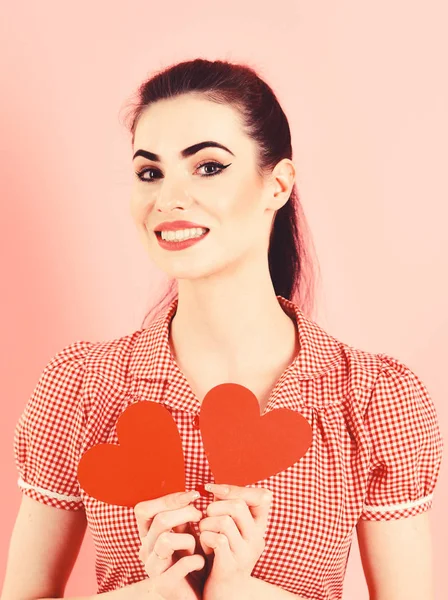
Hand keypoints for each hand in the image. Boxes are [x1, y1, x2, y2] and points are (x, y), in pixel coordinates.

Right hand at [134, 490, 206, 599]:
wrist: (196, 593)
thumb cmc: (192, 558)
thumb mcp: (185, 532)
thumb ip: (183, 515)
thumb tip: (192, 493)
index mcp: (147, 535)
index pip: (144, 509)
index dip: (168, 499)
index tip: (193, 496)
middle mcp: (145, 550)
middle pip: (159, 520)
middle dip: (184, 513)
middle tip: (200, 516)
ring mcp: (152, 568)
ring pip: (165, 540)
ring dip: (188, 538)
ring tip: (198, 545)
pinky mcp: (164, 585)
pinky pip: (180, 565)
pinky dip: (196, 560)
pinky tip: (201, 562)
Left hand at [197, 483, 272, 599]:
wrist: (224, 594)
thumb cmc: (221, 554)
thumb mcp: (229, 528)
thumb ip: (226, 507)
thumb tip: (213, 487)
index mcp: (259, 527)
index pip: (263, 496)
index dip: (236, 488)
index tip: (213, 490)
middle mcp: (257, 539)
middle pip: (238, 505)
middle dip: (215, 506)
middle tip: (206, 518)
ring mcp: (246, 554)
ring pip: (225, 521)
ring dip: (206, 523)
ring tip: (204, 534)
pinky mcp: (231, 566)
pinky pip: (217, 539)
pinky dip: (205, 538)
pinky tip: (205, 546)